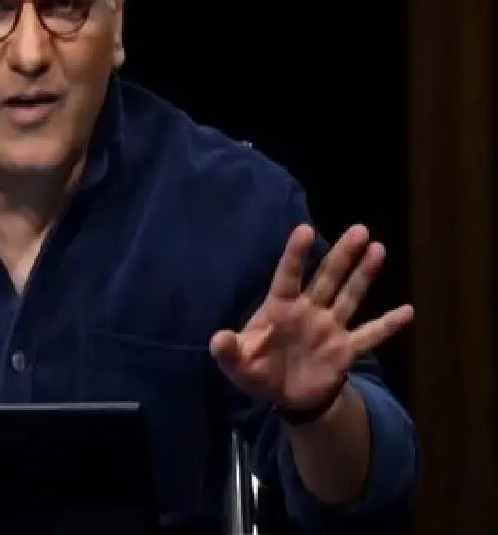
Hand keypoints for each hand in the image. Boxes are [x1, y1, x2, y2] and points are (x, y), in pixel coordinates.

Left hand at [210, 224, 413, 415]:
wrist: (285, 396)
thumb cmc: (256, 370)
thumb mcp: (236, 364)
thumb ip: (227, 351)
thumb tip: (217, 339)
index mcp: (279, 309)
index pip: (288, 276)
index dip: (296, 254)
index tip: (305, 229)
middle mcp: (308, 311)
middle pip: (327, 278)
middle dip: (342, 255)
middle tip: (359, 229)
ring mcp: (330, 328)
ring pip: (350, 296)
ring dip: (364, 275)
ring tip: (378, 248)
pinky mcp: (346, 350)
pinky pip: (370, 335)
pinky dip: (388, 325)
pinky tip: (408, 311)